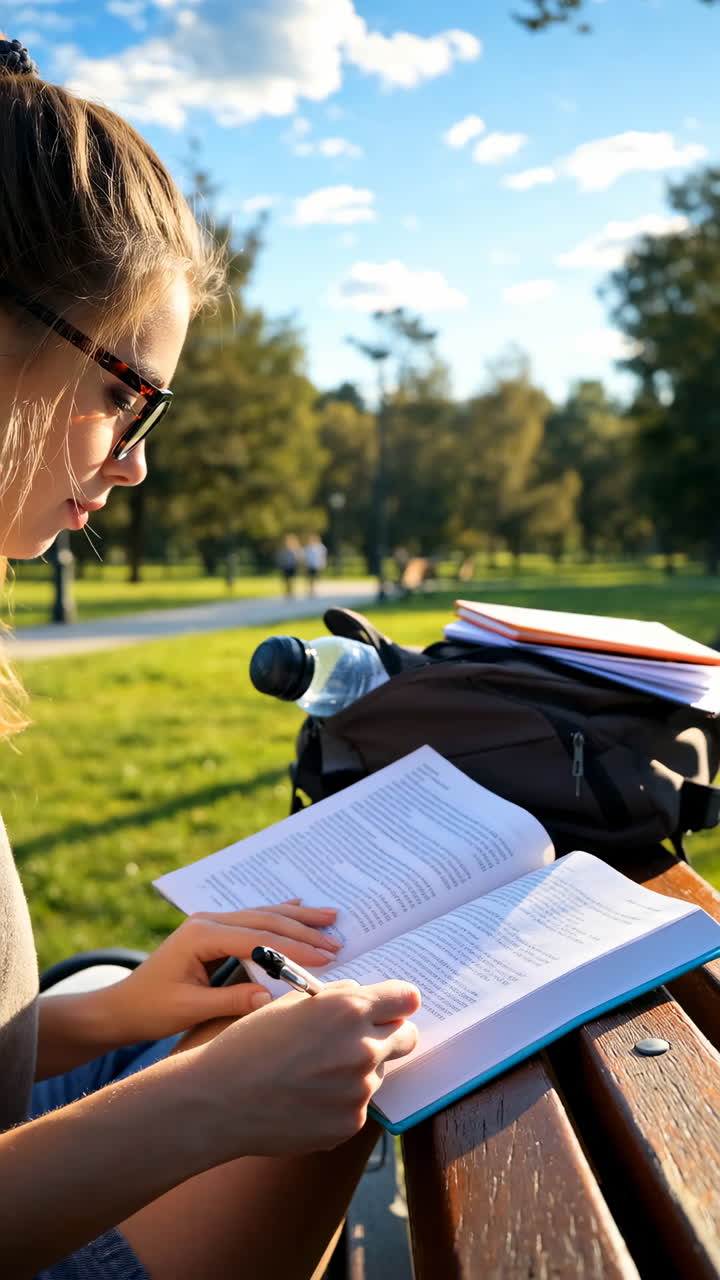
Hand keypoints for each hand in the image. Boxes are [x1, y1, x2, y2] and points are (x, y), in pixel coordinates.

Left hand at [100, 901, 341, 1043]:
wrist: (122, 1006)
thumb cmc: (151, 1009)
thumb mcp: (190, 1009)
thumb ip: (232, 1001)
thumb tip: (272, 999)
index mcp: (200, 934)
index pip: (256, 938)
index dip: (292, 948)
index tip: (324, 958)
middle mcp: (207, 921)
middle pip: (264, 920)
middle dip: (303, 931)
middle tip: (336, 942)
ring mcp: (209, 923)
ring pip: (262, 915)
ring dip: (297, 919)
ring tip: (330, 918)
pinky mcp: (213, 931)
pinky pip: (252, 919)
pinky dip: (278, 916)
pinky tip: (298, 907)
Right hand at [190, 979, 420, 1160]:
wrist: (218, 1101)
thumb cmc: (249, 1045)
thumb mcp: (291, 1004)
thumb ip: (335, 998)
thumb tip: (362, 995)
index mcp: (348, 1010)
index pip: (406, 999)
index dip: (397, 1002)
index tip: (392, 1006)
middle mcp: (362, 1048)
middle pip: (406, 1036)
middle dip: (388, 1033)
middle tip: (357, 1037)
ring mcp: (359, 1091)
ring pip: (378, 1072)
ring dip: (359, 1069)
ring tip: (313, 1073)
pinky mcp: (350, 1124)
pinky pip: (358, 1105)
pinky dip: (341, 1101)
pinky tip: (306, 1098)